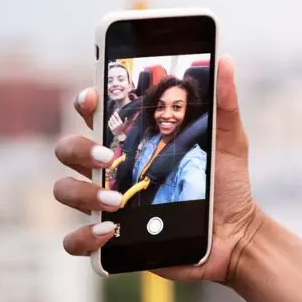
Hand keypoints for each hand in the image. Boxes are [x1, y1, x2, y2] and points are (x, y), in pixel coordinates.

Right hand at [53, 56, 262, 283]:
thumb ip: (223, 103)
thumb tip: (224, 61)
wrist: (236, 233)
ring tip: (116, 201)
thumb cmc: (226, 183)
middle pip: (68, 149)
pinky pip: (75, 240)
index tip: (93, 98)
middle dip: (79, 149)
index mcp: (132, 141)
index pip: (94, 113)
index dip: (85, 102)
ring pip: (64, 191)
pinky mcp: (113, 239)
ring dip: (81, 193)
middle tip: (110, 157)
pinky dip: (83, 237)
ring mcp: (107, 203)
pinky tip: (109, 232)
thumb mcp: (228, 141)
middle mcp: (112, 170)